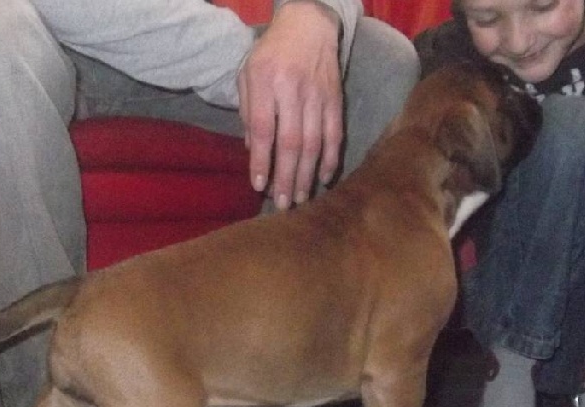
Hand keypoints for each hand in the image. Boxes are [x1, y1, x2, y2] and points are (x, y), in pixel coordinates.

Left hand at [237, 1, 342, 209]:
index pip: (263, 127)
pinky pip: (335, 134)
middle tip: (282, 204)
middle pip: (291, 142)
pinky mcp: (336, 99)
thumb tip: (254, 151)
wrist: (309, 24)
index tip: (259, 186)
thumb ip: (248, 111)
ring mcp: (318, 95)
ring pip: (314, 143)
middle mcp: (293, 89)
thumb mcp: (248, 74)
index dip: (261, 160)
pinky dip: (330, 159)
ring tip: (299, 198)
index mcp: (266, 81)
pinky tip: (324, 178)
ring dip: (307, 175)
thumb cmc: (271, 54)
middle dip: (286, 177)